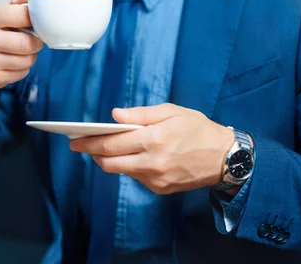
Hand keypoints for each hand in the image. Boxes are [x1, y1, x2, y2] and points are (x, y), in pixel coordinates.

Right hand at [0, 0, 43, 103]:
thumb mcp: (3, 12)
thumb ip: (18, 0)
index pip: (23, 15)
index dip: (35, 19)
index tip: (35, 22)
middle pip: (28, 43)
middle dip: (36, 42)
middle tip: (32, 40)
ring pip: (28, 60)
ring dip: (30, 56)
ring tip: (20, 52)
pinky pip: (22, 73)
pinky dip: (23, 69)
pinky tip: (13, 64)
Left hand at [69, 103, 234, 194]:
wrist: (226, 158)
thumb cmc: (198, 129)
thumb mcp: (172, 112)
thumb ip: (141, 115)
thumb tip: (115, 116)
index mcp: (154, 140)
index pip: (111, 144)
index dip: (89, 142)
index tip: (74, 140)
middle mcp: (152, 162)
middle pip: (109, 162)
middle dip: (92, 153)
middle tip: (80, 145)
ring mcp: (156, 179)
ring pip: (121, 171)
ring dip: (109, 160)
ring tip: (102, 148)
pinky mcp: (161, 189)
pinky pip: (136, 177)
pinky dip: (129, 166)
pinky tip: (131, 156)